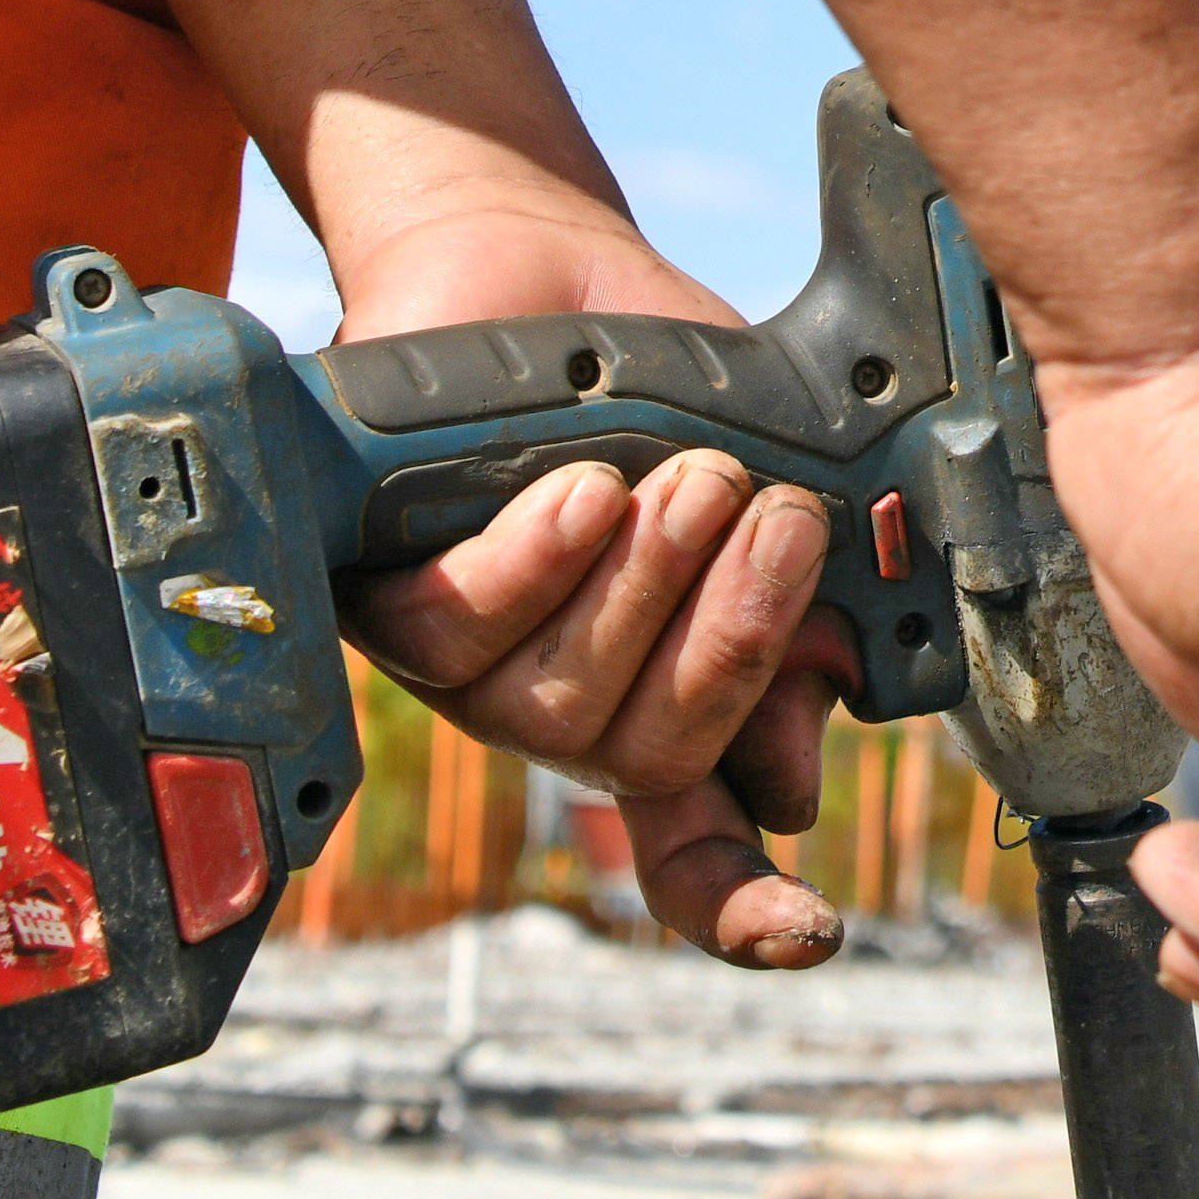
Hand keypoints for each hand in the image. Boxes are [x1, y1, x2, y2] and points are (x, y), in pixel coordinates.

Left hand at [325, 208, 851, 968]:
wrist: (536, 265)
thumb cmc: (653, 380)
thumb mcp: (768, 470)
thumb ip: (797, 604)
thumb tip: (809, 748)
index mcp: (661, 699)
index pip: (697, 851)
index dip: (747, 908)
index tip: (813, 932)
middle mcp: (565, 709)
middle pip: (648, 759)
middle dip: (729, 641)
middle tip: (769, 512)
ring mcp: (470, 670)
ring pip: (555, 703)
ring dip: (640, 588)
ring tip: (687, 475)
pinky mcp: (385, 605)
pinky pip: (457, 630)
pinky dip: (537, 564)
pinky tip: (582, 493)